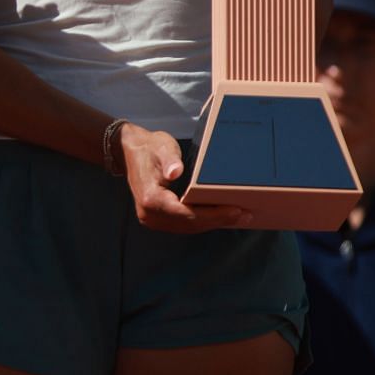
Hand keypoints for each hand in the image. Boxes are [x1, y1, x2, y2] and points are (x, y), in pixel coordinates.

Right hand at [120, 123, 250, 232]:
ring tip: (238, 216)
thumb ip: (170, 160)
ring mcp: (152, 218)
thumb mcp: (161, 147)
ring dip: (213, 223)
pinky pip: (183, 224)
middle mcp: (149, 214)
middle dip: (218, 220)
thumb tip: (175, 172)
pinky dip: (203, 221)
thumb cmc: (149, 147)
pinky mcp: (157, 218)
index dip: (213, 214)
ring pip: (188, 227)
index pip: (187, 213)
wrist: (129, 152)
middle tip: (245, 214)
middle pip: (190, 224)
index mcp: (150, 198)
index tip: (235, 210)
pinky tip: (219, 216)